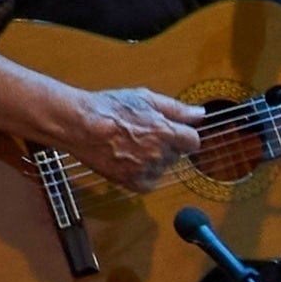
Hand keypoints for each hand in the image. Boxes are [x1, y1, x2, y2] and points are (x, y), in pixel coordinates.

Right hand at [64, 87, 207, 180]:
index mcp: (166, 132)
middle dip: (167, 145)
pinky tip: (130, 159)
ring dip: (155, 159)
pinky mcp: (132, 183)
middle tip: (144, 133)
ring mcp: (146, 170)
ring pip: (163, 167)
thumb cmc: (110, 108)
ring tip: (133, 145)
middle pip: (177, 154)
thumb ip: (177, 109)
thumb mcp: (146, 98)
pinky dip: (144, 174)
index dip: (183, 135)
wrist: (80, 125)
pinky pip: (150, 182)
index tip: (172, 131)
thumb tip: (200, 114)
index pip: (193, 141)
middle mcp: (159, 154)